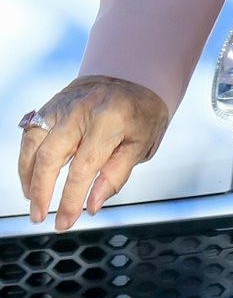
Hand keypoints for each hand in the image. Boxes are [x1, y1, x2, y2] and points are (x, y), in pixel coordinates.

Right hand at [18, 76, 169, 231]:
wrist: (134, 75)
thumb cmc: (141, 112)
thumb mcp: (142, 145)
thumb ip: (116, 175)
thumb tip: (92, 206)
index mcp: (109, 121)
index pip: (83, 168)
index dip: (71, 199)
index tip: (65, 221)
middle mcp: (81, 111)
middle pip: (50, 156)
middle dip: (41, 191)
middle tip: (39, 217)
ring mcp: (63, 105)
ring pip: (33, 142)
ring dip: (28, 176)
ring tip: (32, 200)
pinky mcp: (52, 104)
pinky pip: (31, 132)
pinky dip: (26, 157)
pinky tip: (30, 177)